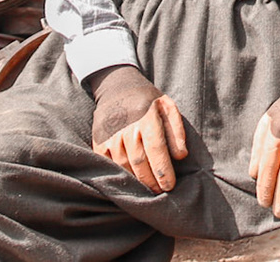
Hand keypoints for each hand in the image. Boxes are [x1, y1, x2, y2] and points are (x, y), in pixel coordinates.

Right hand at [87, 65, 189, 192]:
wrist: (117, 86)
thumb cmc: (147, 101)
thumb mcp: (167, 107)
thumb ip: (176, 131)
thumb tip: (180, 156)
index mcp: (147, 119)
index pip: (156, 150)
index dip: (163, 171)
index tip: (170, 186)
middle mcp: (127, 128)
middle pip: (140, 163)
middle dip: (151, 181)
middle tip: (160, 193)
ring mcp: (111, 136)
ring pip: (124, 166)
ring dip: (136, 182)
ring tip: (146, 191)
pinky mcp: (99, 142)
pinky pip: (108, 164)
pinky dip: (118, 176)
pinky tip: (128, 183)